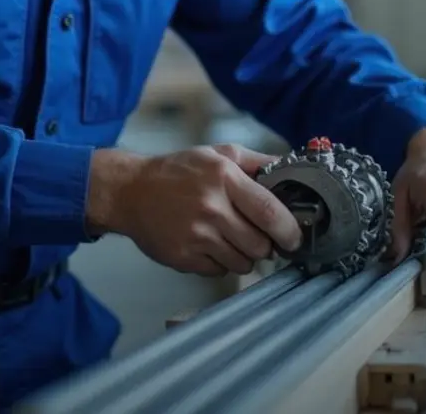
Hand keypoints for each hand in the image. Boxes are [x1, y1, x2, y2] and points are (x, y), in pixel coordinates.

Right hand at [89, 144, 302, 276]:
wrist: (130, 191)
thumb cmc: (178, 171)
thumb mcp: (218, 154)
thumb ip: (257, 162)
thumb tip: (294, 169)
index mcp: (224, 178)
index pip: (270, 212)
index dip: (289, 230)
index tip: (294, 237)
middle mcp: (211, 208)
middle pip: (260, 245)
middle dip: (266, 245)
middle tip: (258, 236)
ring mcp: (196, 236)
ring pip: (242, 263)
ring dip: (243, 255)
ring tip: (229, 238)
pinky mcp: (183, 258)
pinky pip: (219, 271)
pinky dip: (220, 262)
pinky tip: (208, 245)